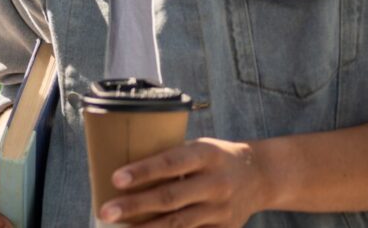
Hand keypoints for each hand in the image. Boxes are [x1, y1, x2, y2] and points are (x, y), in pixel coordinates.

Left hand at [99, 138, 270, 227]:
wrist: (261, 176)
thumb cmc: (216, 158)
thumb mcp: (199, 147)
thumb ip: (170, 157)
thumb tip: (124, 168)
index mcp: (207, 155)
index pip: (171, 163)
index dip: (143, 172)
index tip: (116, 179)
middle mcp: (216, 183)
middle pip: (170, 198)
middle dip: (135, 206)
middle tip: (106, 211)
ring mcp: (221, 209)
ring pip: (179, 223)